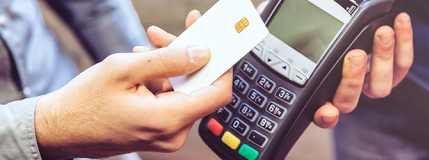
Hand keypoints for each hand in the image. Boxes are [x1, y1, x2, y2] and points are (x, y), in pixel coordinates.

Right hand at [34, 10, 231, 158]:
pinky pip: (171, 101)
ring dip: (170, 66)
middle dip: (186, 57)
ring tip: (146, 48)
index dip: (222, 65)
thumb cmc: (84, 104)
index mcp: (168, 120)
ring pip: (183, 91)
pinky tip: (144, 67)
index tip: (217, 43)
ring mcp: (166, 135)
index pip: (217, 93)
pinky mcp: (159, 131)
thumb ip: (167, 60)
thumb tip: (201, 52)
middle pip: (198, 88)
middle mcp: (173, 133)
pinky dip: (162, 81)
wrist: (60, 130)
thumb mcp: (124, 69)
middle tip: (167, 35)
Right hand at [313, 13, 413, 127]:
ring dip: (383, 58)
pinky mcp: (394, 72)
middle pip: (349, 101)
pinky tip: (400, 22)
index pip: (321, 112)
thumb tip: (292, 33)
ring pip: (381, 86)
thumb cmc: (333, 35)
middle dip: (353, 79)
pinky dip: (404, 41)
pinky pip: (403, 64)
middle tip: (354, 55)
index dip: (324, 116)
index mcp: (325, 90)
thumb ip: (308, 44)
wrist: (360, 28)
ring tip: (383, 33)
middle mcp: (349, 92)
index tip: (328, 111)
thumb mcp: (316, 39)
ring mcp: (372, 84)